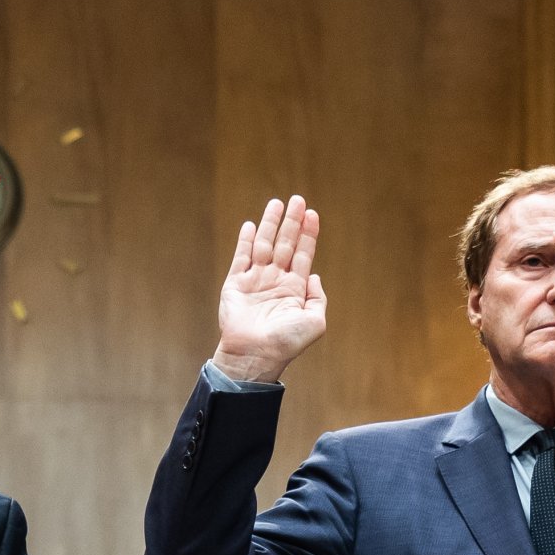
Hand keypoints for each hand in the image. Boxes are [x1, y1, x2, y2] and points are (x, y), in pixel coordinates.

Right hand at [211, 196, 327, 385]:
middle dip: (291, 222)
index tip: (312, 214)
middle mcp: (275, 281)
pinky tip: (251, 225)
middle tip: (298, 200)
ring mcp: (255, 281)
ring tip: (277, 203)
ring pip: (264, 245)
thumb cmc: (286, 343)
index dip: (308, 234)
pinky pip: (241, 257)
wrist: (255, 355)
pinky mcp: (236, 284)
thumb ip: (318, 298)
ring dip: (271, 224)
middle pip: (285, 243)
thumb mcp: (315, 323)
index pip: (303, 254)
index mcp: (294, 289)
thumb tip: (314, 276)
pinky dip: (246, 240)